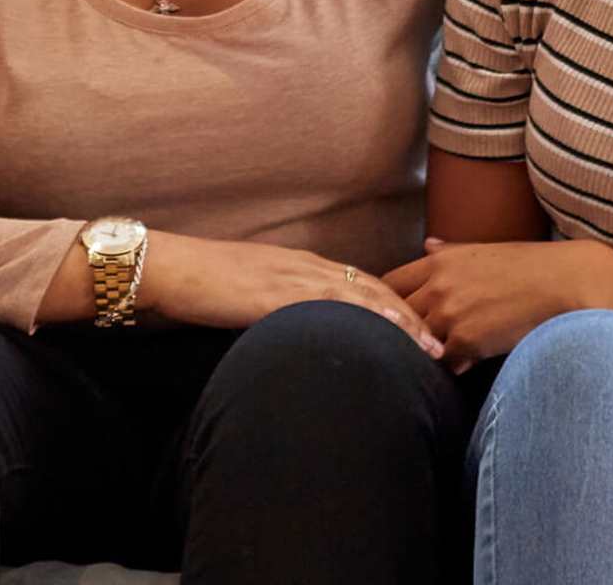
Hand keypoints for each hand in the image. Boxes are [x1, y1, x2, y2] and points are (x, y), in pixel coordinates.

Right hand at [140, 233, 444, 357]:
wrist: (168, 269)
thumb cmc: (202, 286)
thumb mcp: (250, 297)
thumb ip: (279, 308)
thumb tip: (299, 332)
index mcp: (300, 266)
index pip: (361, 285)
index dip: (396, 307)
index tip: (424, 330)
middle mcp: (306, 266)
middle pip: (374, 288)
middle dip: (413, 315)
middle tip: (445, 343)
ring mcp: (294, 276)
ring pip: (363, 295)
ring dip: (402, 320)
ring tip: (432, 347)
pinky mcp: (278, 292)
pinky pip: (332, 303)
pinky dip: (365, 316)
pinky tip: (387, 331)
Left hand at [384, 237, 585, 372]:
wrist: (568, 284)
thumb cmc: (531, 267)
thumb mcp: (484, 251)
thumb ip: (450, 252)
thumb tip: (427, 244)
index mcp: (439, 262)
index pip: (389, 284)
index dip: (386, 302)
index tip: (390, 314)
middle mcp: (438, 286)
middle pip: (396, 315)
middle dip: (400, 330)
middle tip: (407, 343)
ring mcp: (450, 315)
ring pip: (416, 342)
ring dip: (425, 351)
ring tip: (435, 357)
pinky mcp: (467, 342)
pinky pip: (443, 363)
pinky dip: (450, 367)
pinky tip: (462, 367)